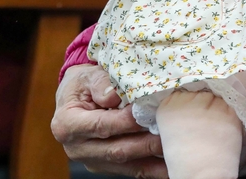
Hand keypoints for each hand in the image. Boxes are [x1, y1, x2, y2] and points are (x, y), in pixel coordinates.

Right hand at [52, 64, 166, 177]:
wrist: (76, 96)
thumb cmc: (83, 83)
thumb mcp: (87, 75)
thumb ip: (101, 83)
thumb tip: (114, 97)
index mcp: (67, 124)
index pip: (101, 126)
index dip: (125, 122)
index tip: (147, 114)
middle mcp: (77, 148)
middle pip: (116, 150)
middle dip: (146, 144)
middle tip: (172, 135)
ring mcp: (92, 160)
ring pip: (127, 164)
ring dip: (153, 160)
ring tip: (177, 154)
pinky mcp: (106, 166)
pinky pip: (133, 170)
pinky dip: (153, 169)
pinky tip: (172, 165)